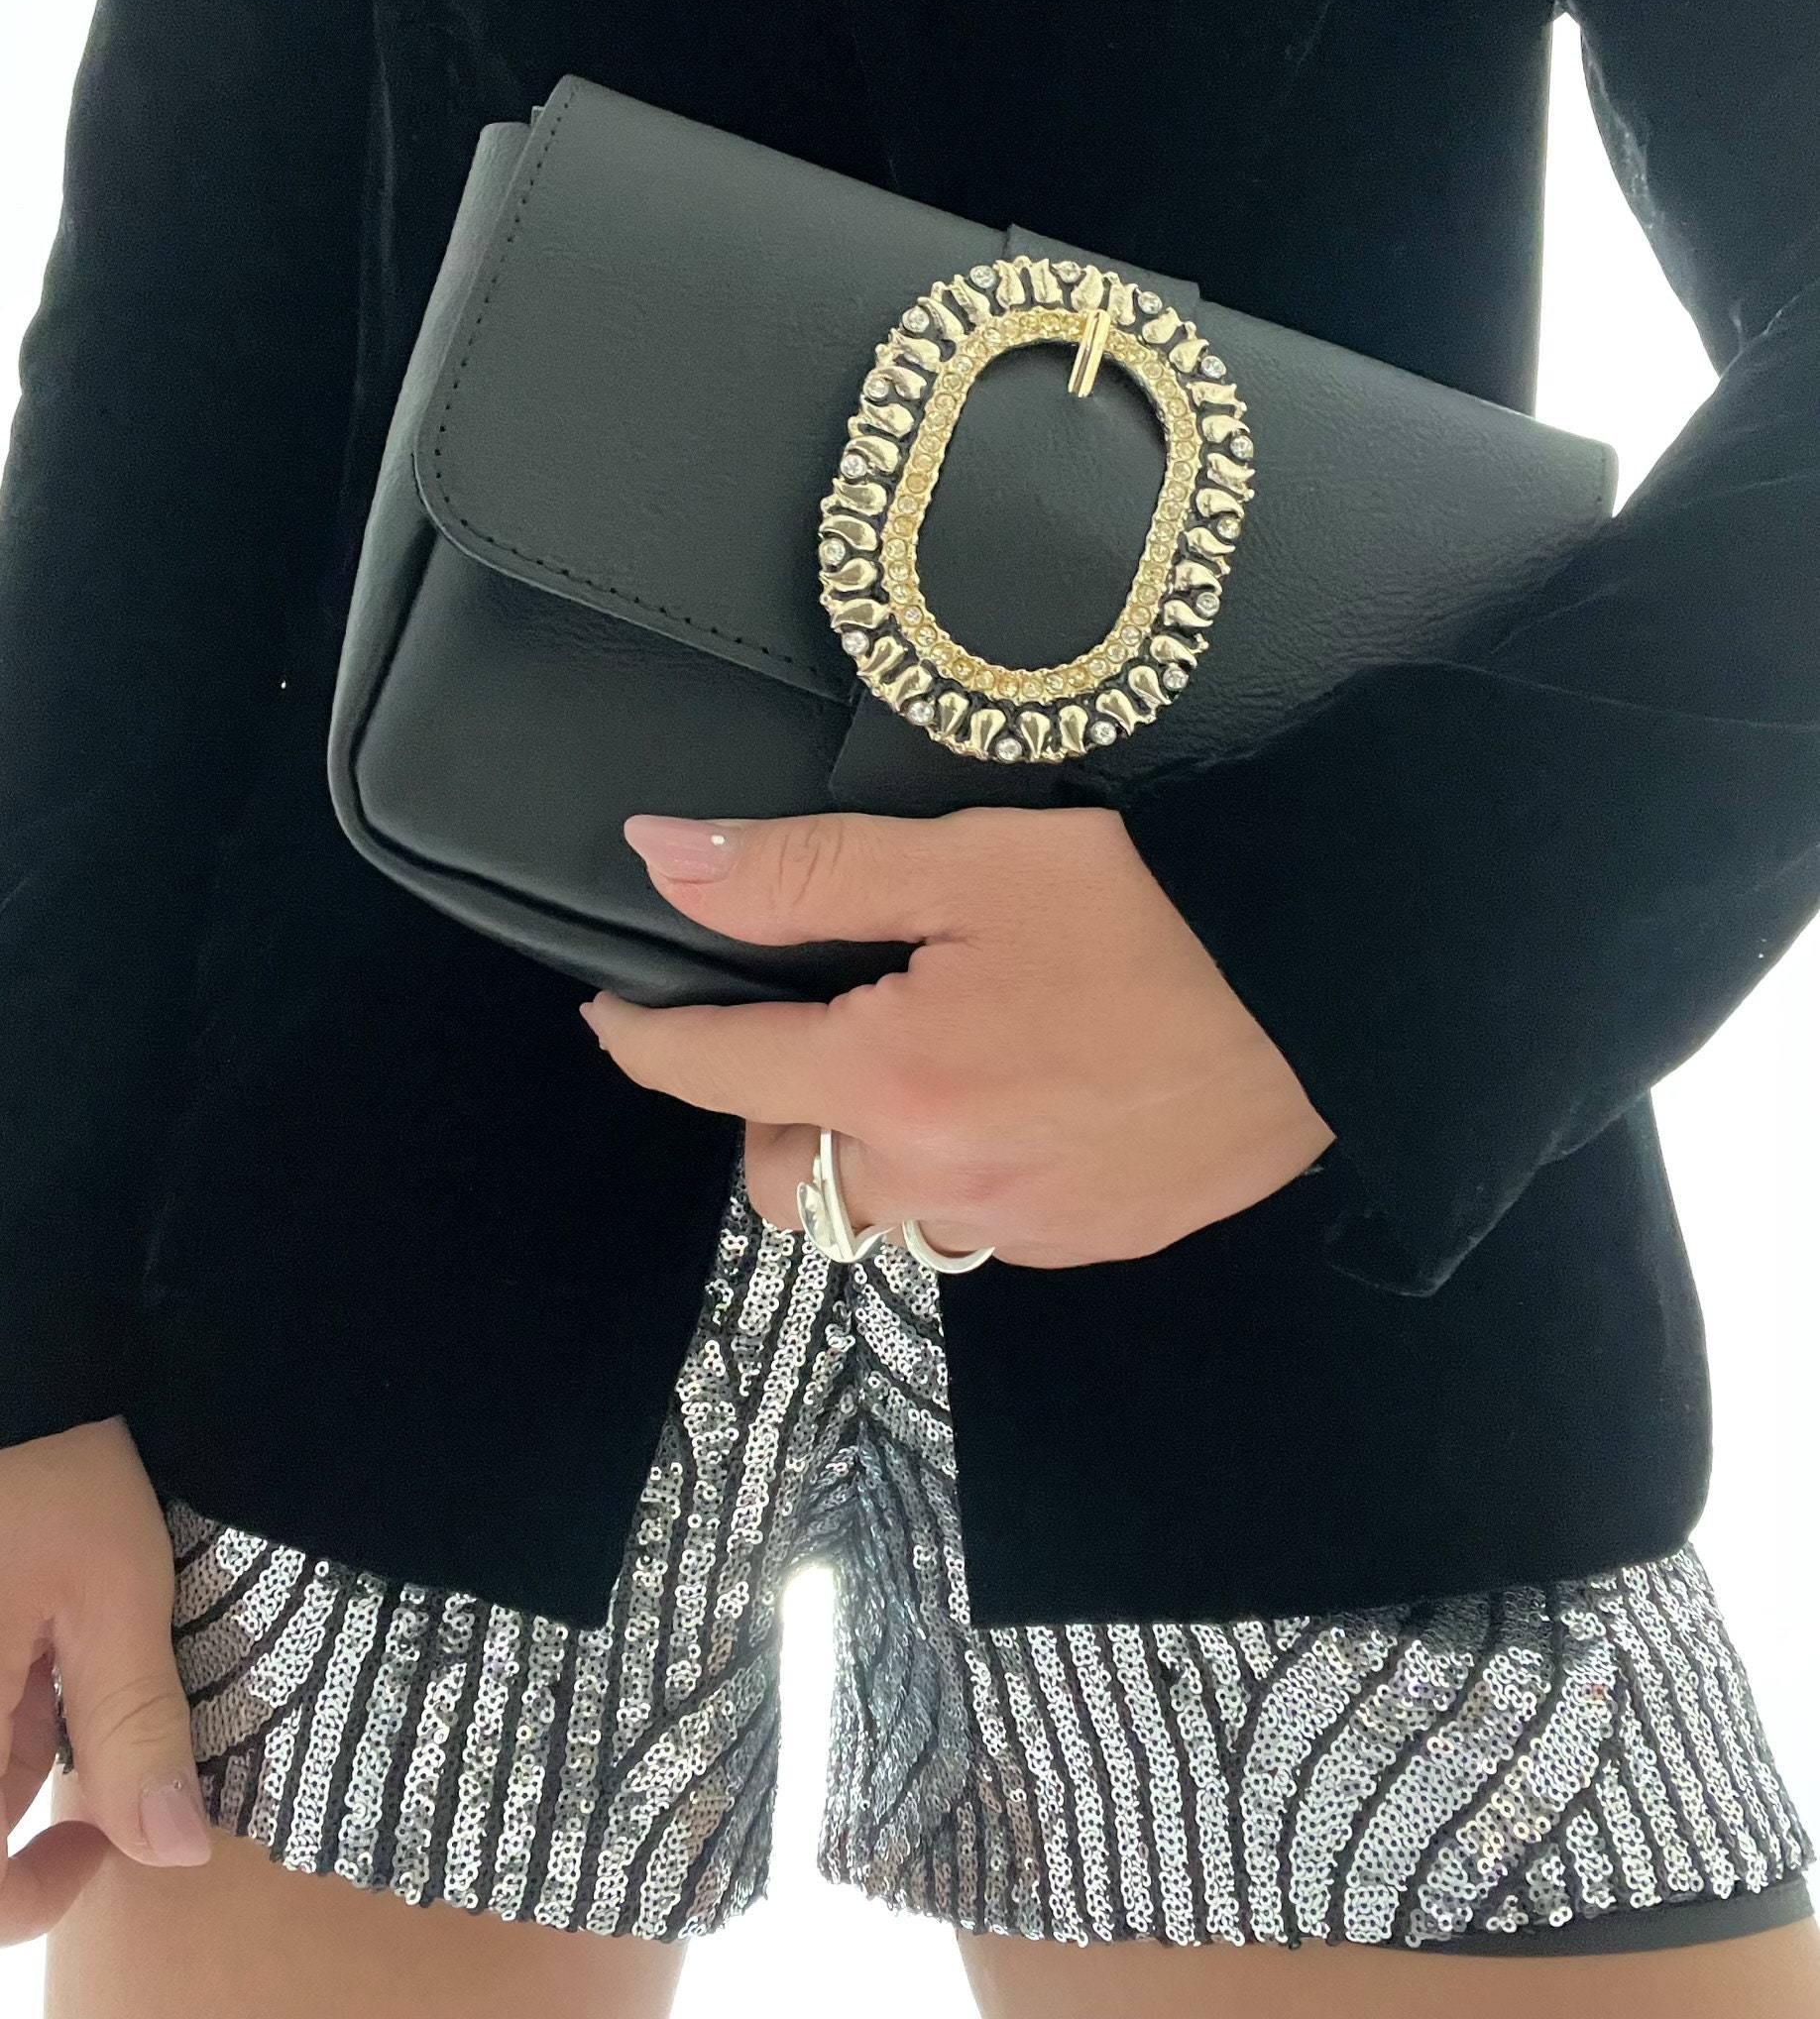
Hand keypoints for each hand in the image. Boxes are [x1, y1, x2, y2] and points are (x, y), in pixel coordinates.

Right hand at [0, 1417, 210, 1944]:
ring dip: (22, 1733)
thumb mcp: (117, 1592)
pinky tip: (46, 1626)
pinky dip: (10, 1692)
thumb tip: (173, 1852)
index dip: (30, 1895)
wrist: (20, 1364)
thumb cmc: (53, 1467)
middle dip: (32, 1793)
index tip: (100, 1846)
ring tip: (75, 1635)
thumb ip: (137, 1727)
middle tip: (104, 1716)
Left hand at [582, 805, 1335, 1265]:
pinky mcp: (1090, 1245)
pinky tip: (1024, 1097)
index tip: (613, 1013)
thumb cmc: (1159, 912)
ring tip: (935, 1063)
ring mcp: (1019, 1229)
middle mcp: (941, 1181)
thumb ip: (807, 870)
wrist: (1334, 1001)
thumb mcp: (973, 861)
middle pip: (785, 1183)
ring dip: (872, 1152)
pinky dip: (965, 1170)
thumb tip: (661, 856)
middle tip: (826, 1032)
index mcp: (893, 1079)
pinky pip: (979, 1223)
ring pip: (885, 1213)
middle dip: (773, 1117)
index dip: (644, 1038)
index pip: (714, 1073)